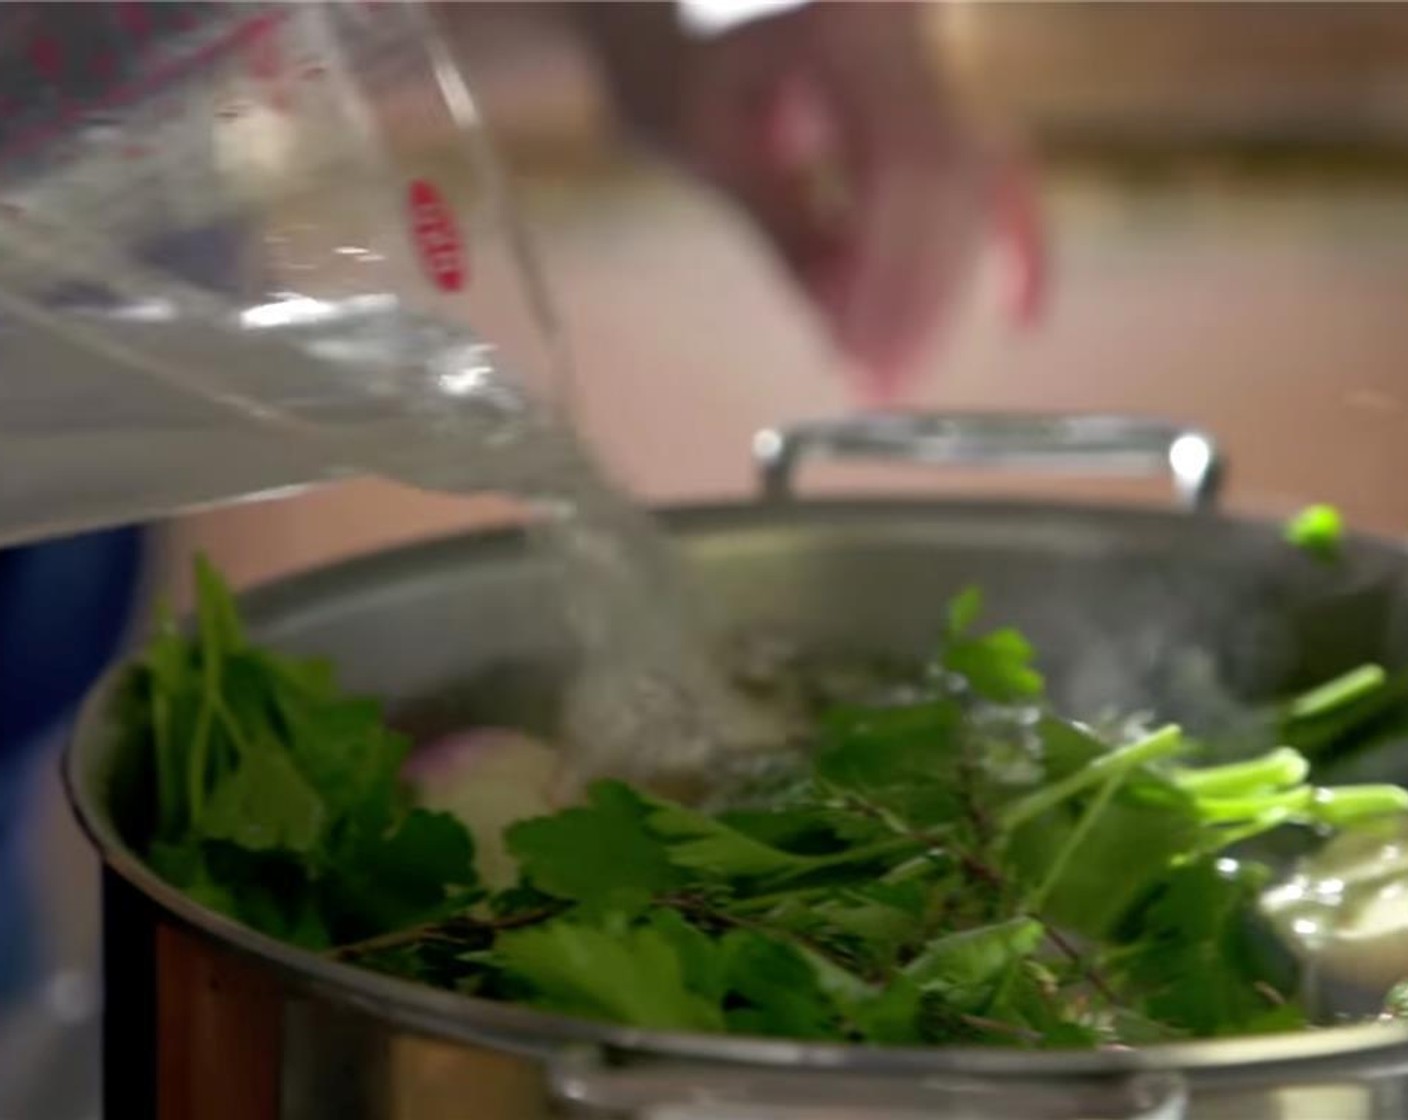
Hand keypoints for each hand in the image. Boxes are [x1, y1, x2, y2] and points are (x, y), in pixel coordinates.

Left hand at [580, 2, 1043, 401]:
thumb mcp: (709, 145)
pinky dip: (1003, 238)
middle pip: (955, 182)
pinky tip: (1018, 312)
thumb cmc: (670, 55)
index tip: (869, 360)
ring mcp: (933, 47)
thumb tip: (848, 330)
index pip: (907, 167)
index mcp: (851, 20)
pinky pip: (990, 164)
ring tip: (896, 368)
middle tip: (883, 385)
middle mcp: (911, 22)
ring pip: (976, 183)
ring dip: (943, 287)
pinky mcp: (938, 84)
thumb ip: (787, 235)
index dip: (898, 276)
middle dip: (922, 296)